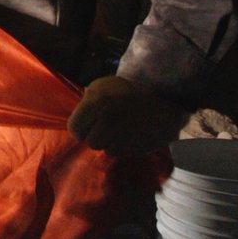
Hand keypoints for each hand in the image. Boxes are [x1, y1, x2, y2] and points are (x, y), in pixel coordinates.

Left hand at [68, 75, 186, 155]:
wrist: (163, 97)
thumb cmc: (126, 90)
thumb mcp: (101, 86)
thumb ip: (86, 101)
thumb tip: (77, 119)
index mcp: (96, 104)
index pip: (74, 130)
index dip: (79, 128)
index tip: (86, 124)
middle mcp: (108, 121)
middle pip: (90, 142)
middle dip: (94, 136)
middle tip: (103, 127)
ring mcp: (124, 135)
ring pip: (105, 149)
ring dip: (109, 141)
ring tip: (118, 129)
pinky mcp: (138, 146)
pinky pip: (121, 152)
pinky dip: (122, 146)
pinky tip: (129, 134)